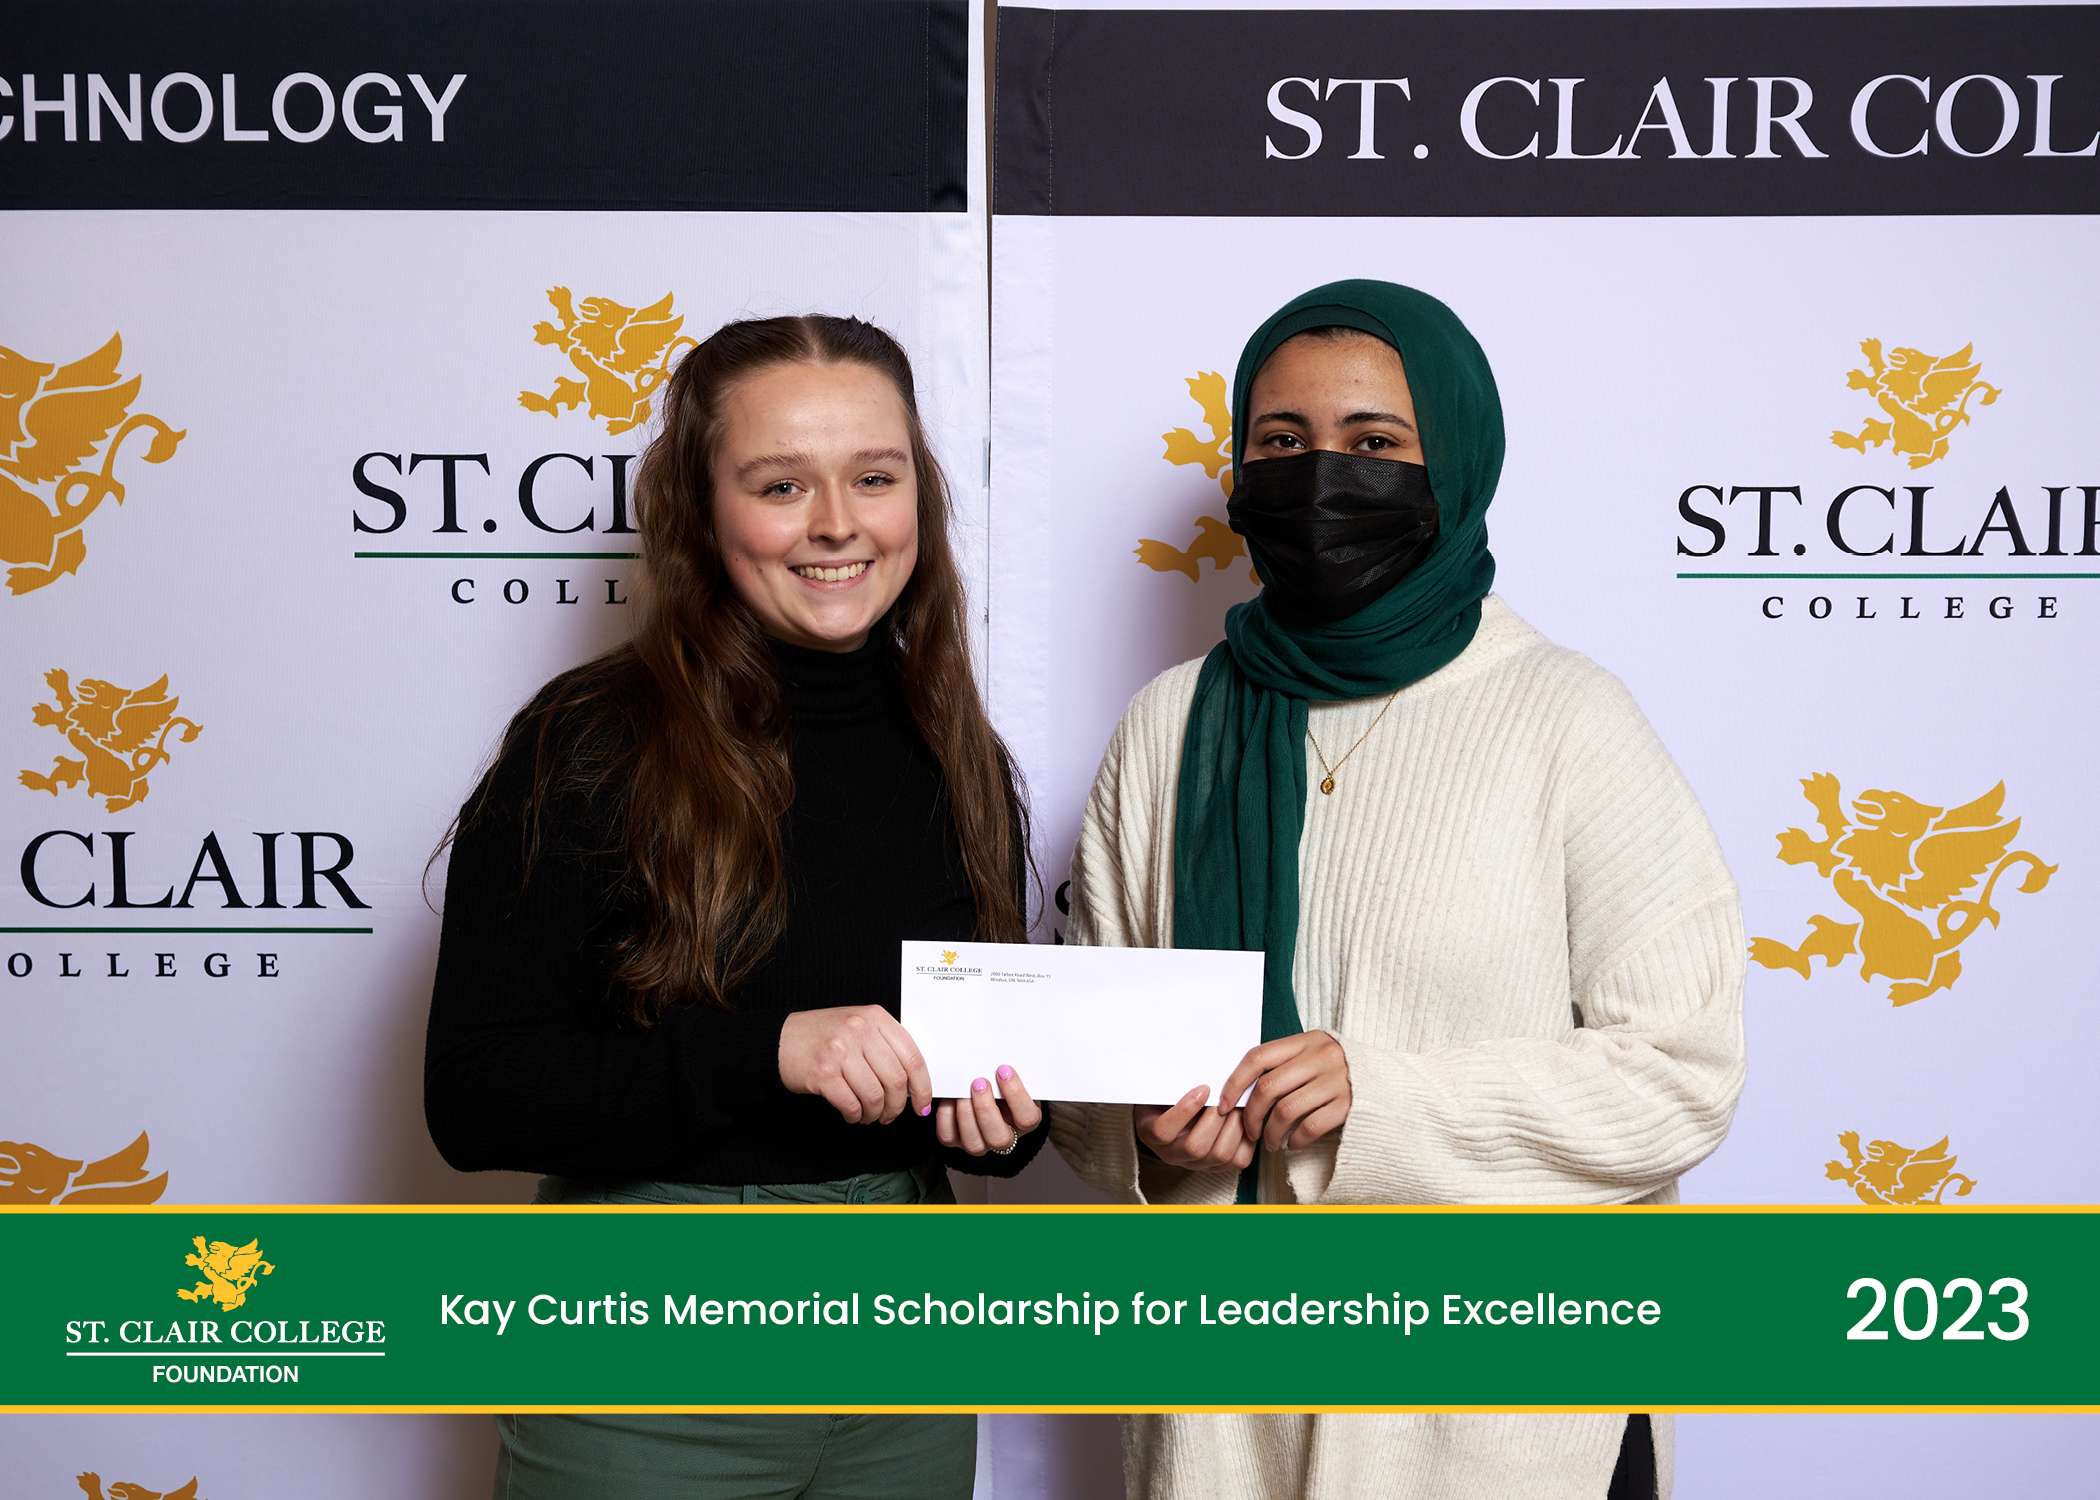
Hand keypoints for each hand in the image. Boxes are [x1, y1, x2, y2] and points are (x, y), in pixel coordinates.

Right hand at [778, 1006, 931, 1124]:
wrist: (780, 1039)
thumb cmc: (824, 1036)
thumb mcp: (859, 1026)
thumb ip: (886, 1045)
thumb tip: (914, 1084)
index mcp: (875, 1017)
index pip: (912, 1057)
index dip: (923, 1087)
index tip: (922, 1105)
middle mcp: (859, 1030)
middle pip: (896, 1080)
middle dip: (897, 1106)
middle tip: (890, 1115)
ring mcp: (840, 1051)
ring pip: (874, 1095)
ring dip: (875, 1113)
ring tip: (869, 1115)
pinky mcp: (822, 1072)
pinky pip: (851, 1104)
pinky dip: (855, 1115)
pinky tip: (852, 1114)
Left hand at [936, 1065, 1043, 1155]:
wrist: (985, 1085)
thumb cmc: (1000, 1077)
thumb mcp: (1012, 1073)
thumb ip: (1010, 1069)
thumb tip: (1002, 1050)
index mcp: (1025, 1120)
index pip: (1027, 1118)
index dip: (1016, 1095)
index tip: (1004, 1070)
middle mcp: (1004, 1136)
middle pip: (999, 1138)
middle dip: (986, 1109)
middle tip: (979, 1082)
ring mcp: (980, 1142)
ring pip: (974, 1144)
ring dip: (966, 1114)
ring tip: (961, 1091)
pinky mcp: (956, 1140)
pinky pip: (949, 1136)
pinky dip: (946, 1117)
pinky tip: (948, 1098)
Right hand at [1133, 1085, 1254, 1170]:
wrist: (1178, 1110)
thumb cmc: (1171, 1091)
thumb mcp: (1162, 1084)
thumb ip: (1172, 1080)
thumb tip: (1193, 1061)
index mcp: (1150, 1132)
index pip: (1162, 1131)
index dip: (1183, 1111)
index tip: (1203, 1088)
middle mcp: (1172, 1154)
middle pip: (1195, 1147)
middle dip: (1215, 1118)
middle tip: (1228, 1095)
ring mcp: (1197, 1164)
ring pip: (1219, 1155)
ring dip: (1233, 1126)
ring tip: (1239, 1103)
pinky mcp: (1221, 1166)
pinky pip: (1239, 1160)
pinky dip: (1247, 1137)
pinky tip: (1246, 1117)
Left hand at [1220, 1031, 1352, 1151]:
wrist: (1387, 1080)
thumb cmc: (1337, 1069)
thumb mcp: (1312, 1053)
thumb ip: (1283, 1063)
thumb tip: (1239, 1090)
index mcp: (1306, 1040)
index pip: (1258, 1057)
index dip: (1235, 1083)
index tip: (1223, 1105)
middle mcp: (1320, 1057)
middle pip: (1268, 1088)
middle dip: (1251, 1115)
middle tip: (1250, 1132)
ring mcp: (1336, 1081)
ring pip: (1286, 1111)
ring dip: (1271, 1133)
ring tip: (1271, 1143)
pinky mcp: (1348, 1105)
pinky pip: (1310, 1127)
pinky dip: (1295, 1140)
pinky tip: (1292, 1144)